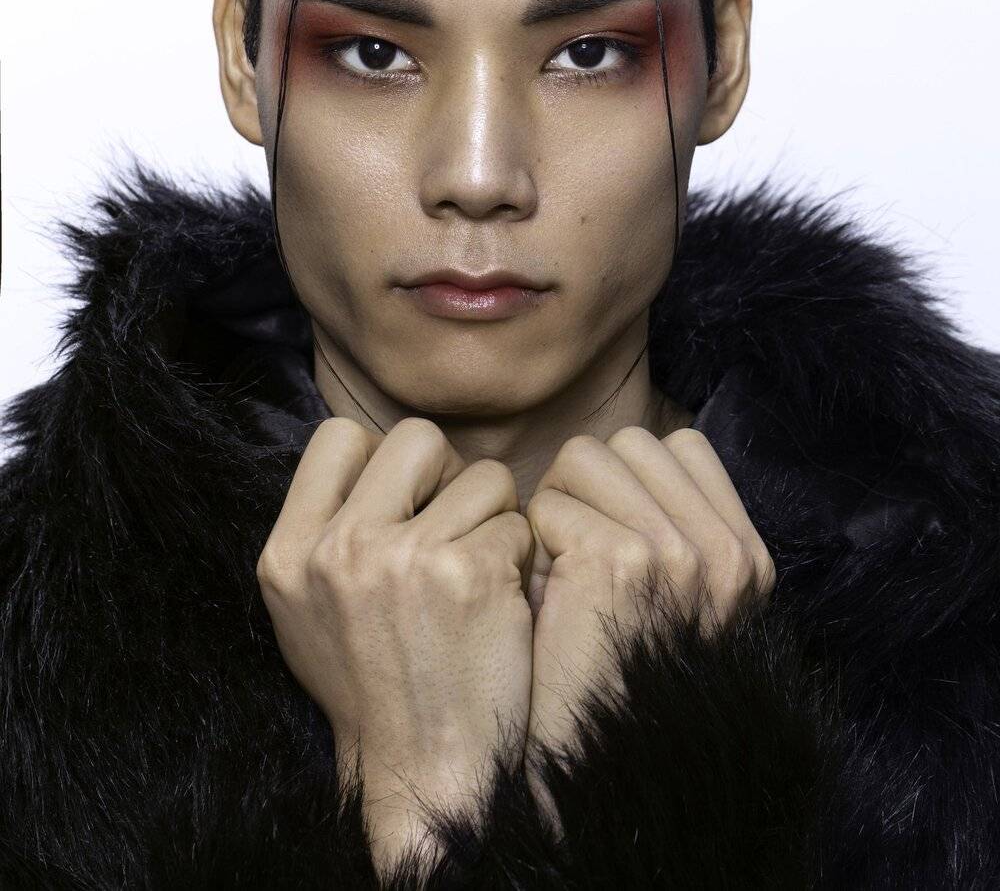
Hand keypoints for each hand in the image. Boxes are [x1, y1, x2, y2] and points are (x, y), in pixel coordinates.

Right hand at [256, 416, 535, 874]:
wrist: (423, 772)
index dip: (382, 459)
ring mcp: (403, 560)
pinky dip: (520, 558)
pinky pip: (516, 523)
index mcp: (288, 553)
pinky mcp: (468, 575)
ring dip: (492, 518)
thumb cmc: (374, 686)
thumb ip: (326, 528)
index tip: (402, 503)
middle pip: (416, 438)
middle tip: (454, 527)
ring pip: (482, 475)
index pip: (339, 435)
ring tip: (477, 573)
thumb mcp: (308, 608)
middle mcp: (338, 550)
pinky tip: (501, 603)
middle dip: (448, 474)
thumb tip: (371, 455)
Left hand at [523, 426, 776, 768]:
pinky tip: (545, 595)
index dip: (627, 476)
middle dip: (587, 484)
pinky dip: (533, 544)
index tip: (606, 530)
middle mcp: (725, 552)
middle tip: (572, 551)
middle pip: (631, 442)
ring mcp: (680, 554)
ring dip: (557, 505)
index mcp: (746, 558)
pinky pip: (551, 506)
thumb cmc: (610, 682)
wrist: (594, 773)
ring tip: (559, 567)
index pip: (681, 445)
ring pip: (587, 457)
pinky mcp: (624, 561)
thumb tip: (615, 453)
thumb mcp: (669, 600)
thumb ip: (664, 526)